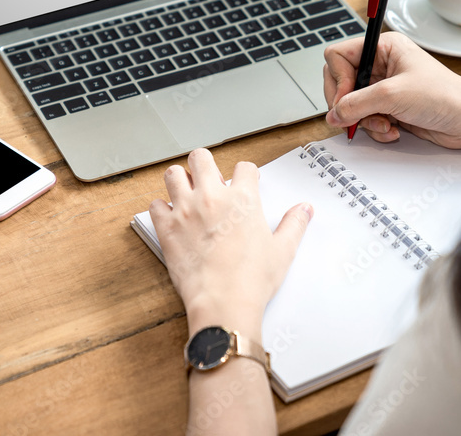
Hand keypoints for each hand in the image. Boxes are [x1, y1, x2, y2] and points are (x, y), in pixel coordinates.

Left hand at [149, 148, 312, 340]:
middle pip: (200, 158)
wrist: (224, 302)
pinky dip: (161, 208)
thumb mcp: (282, 250)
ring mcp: (185, 210)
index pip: (244, 167)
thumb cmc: (252, 279)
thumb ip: (294, 224)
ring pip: (173, 174)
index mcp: (243, 198)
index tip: (245, 181)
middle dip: (205, 164)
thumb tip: (304, 210)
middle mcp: (212, 196)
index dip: (246, 173)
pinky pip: (155, 205)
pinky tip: (171, 217)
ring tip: (187, 192)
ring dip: (180, 180)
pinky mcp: (166, 227)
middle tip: (209, 179)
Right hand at [323, 31, 460, 148]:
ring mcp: (383, 87)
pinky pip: (364, 118)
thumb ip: (355, 104)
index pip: (338, 56)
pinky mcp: (388, 107)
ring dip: (365, 120)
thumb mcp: (392, 95)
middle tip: (354, 117)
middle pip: (340, 82)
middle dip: (349, 104)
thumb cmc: (445, 96)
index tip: (345, 99)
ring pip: (351, 104)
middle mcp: (380, 65)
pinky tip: (394, 130)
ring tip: (385, 124)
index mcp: (382, 48)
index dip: (337, 79)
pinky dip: (375, 129)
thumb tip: (333, 114)